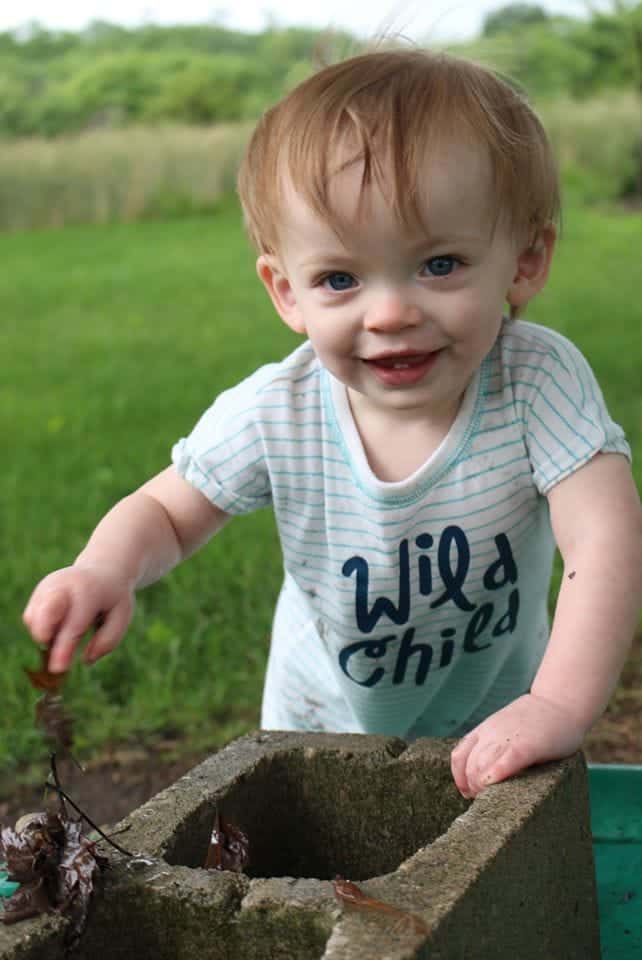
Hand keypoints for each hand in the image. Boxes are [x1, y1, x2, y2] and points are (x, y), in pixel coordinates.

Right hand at [23, 564, 134, 672]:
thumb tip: (86, 661)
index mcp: (88, 592)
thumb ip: (108, 640)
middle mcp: (63, 586)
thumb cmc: (113, 598)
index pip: (73, 624)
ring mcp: (47, 587)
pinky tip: (60, 628)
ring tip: (68, 637)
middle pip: (44, 612)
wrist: (103, 569)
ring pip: (34, 619)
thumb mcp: (122, 616)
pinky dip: (41, 630)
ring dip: (45, 637)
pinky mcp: (38, 592)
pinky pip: (31, 618)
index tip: (58, 669)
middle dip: (43, 635)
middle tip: (52, 656)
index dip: (63, 648)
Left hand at [450, 693, 585, 797]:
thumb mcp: (506, 730)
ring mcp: (508, 738)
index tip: (469, 793)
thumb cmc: (537, 721)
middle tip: (484, 799)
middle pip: (469, 765)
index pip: (460, 756)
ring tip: (492, 798)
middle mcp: (491, 734)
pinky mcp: (528, 745)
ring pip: (481, 765)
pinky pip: (506, 760)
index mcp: (485, 731)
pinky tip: (493, 783)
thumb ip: (494, 747)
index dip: (460, 778)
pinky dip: (496, 773)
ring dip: (481, 786)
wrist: (560, 701)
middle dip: (472, 787)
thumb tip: (485, 776)